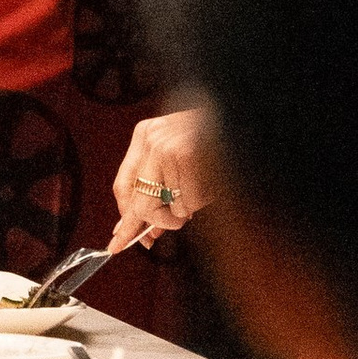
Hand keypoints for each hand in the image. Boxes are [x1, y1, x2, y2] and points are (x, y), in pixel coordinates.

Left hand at [107, 105, 210, 253]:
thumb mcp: (179, 156)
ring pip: (171, 208)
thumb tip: (149, 230)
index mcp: (146, 135)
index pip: (123, 185)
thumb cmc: (214, 140)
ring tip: (204, 186)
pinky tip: (211, 184)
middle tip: (155, 238)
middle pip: (140, 204)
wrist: (239, 117)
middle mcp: (152, 139)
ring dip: (189, 209)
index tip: (118, 241)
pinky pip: (189, 203)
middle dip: (156, 224)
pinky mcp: (185, 155)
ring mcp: (167, 146)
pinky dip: (202, 202)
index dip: (125, 217)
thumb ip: (160, 188)